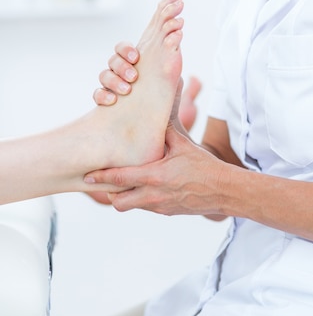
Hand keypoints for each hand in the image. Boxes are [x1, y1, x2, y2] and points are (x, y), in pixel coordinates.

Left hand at [84, 125, 227, 214]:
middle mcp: (154, 195)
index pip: (120, 179)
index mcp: (155, 176)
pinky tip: (144, 186)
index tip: (87, 175)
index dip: (101, 177)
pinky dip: (140, 198)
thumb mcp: (183, 143)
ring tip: (123, 183)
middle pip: (118, 201)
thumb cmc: (203, 165)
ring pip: (130, 206)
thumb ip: (166, 127)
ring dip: (124, 196)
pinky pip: (145, 207)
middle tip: (105, 179)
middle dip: (109, 191)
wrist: (223, 190)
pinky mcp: (167, 212)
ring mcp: (160, 206)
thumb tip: (158, 103)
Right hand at [93, 41, 200, 130]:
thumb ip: (173, 56)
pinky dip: (103, 96)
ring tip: (128, 90)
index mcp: (136, 63)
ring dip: (115, 80)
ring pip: (104, 75)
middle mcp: (122, 72)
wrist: (165, 126)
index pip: (123, 48)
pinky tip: (113, 101)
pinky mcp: (106, 103)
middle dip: (122, 65)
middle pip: (113, 60)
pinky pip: (97, 95)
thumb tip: (178, 33)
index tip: (136, 57)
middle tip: (134, 76)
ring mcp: (113, 86)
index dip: (126, 49)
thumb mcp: (173, 77)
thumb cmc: (168, 99)